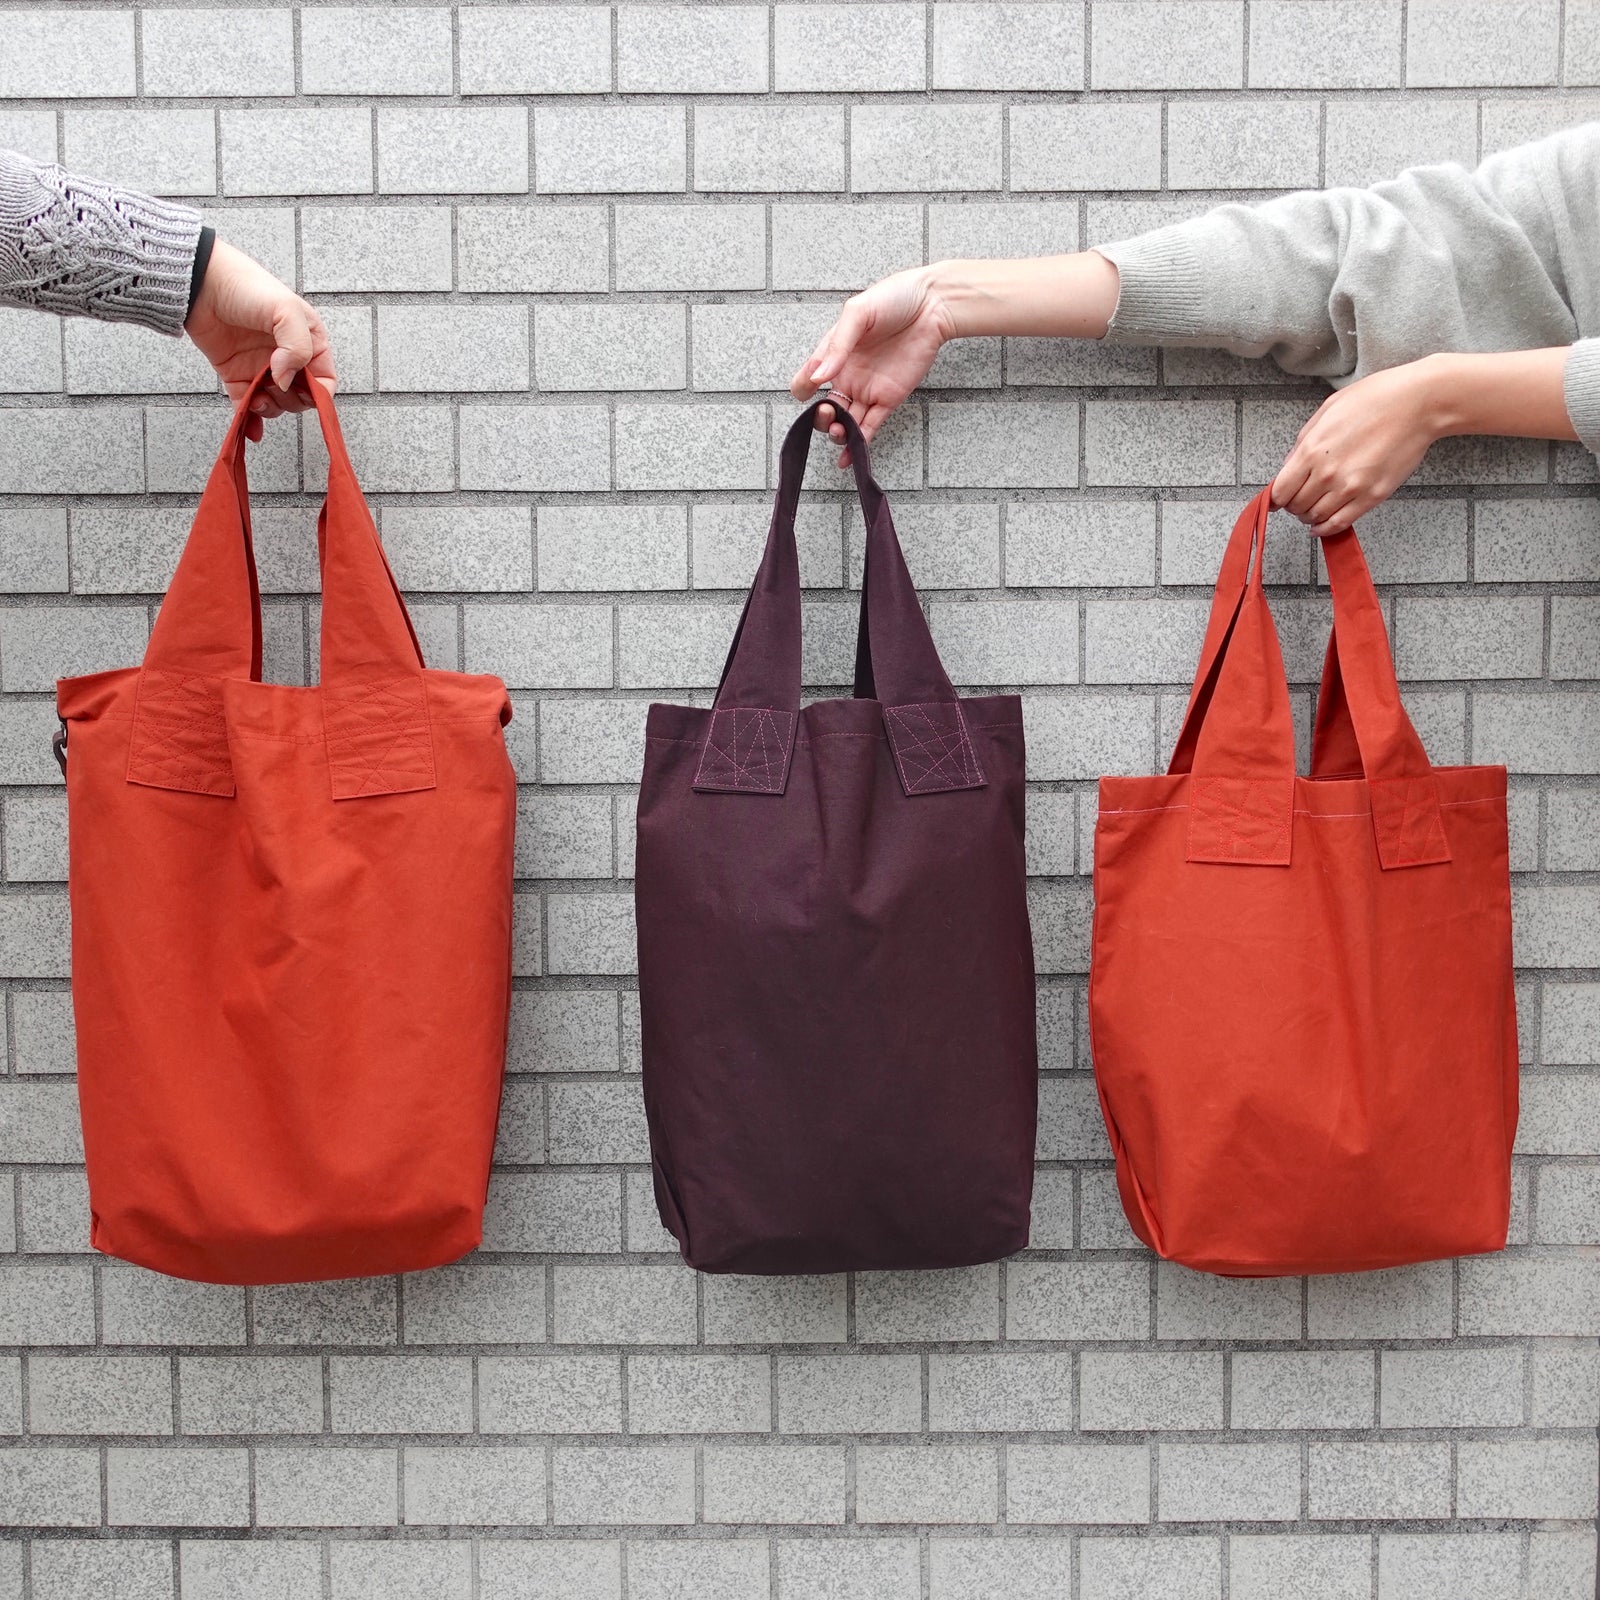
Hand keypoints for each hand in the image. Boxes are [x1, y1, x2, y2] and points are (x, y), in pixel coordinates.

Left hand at [183, 238, 336, 441]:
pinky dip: (250, 421)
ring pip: (275, 405)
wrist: (200, 282)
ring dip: (268, 409)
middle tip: (274, 385)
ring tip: (257, 397)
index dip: (318, 393)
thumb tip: (286, 381)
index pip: (324, 380)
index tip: (303, 393)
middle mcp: (287, 358)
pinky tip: (250, 429)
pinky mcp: (236, 376)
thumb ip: (297, 347)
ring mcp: (261, 369)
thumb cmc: (246, 286)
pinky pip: (247, 406)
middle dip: (290, 400)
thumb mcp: (286, 310)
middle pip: (301, 397)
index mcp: (308, 342)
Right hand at [790, 266, 954, 465]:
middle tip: (830, 412)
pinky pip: (870, 427)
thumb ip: (837, 346)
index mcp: (833, 354)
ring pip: (846, 423)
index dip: (802, 389)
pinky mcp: (889, 399)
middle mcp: (847, 375)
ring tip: (840, 432)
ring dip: (839, 434)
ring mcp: (868, 390)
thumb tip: (817, 377)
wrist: (933, 304)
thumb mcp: (857, 314)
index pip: (807, 380)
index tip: (806, 392)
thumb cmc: (894, 298)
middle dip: (821, 418)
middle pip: (825, 408)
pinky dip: (859, 445)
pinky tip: (848, 458)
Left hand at [1272, 359, 1442, 536]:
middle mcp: (1328, 473)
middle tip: (1299, 499)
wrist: (1418, 403)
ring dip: (1309, 516)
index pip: (1280, 491)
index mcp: (1312, 450)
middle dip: (1294, 505)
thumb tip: (1288, 467)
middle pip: (1296, 506)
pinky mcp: (1373, 496)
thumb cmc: (1376, 399)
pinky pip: (1340, 523)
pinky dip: (1326, 529)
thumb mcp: (1327, 411)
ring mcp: (1351, 487)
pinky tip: (1321, 526)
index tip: (1278, 498)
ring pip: (1316, 517)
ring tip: (1313, 508)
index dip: (1276, 497)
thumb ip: (1303, 442)